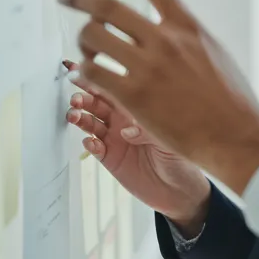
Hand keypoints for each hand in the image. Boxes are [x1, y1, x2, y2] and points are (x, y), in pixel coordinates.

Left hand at [57, 0, 258, 194]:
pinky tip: (84, 77)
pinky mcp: (135, 96)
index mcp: (187, 27)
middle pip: (109, 7)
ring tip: (85, 53)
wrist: (237, 136)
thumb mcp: (215, 55)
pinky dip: (83, 72)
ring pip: (95, 38)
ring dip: (83, 43)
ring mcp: (149, 67)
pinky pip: (94, 73)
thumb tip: (170, 30)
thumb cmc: (232, 102)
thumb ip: (188, 39)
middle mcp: (165, 40)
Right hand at [63, 59, 210, 230]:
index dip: (97, 77)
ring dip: (80, 116)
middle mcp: (125, 118)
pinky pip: (94, 147)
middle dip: (84, 95)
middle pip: (97, 100)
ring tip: (75, 116)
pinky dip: (89, 143)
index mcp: (139, 105)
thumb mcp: (170, 138)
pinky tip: (91, 142)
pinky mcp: (110, 157)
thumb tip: (125, 130)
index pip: (115, 85)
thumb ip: (147, 131)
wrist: (181, 188)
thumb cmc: (183, 154)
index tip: (81, 70)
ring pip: (91, 121)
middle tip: (77, 97)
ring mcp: (116, 137)